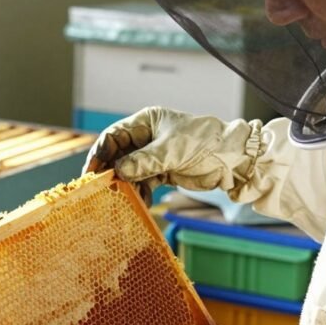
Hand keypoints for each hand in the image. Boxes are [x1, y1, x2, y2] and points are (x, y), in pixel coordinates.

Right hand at [83, 107, 263, 203]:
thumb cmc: (204, 143)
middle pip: (118, 155)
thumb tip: (117, 172)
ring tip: (120, 199)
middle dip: (110, 173)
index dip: (100, 153)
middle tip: (101, 190)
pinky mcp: (162, 172)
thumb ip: (143, 161)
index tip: (92, 172)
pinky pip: (143, 183)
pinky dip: (139, 193)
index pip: (114, 136)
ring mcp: (154, 156)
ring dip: (125, 186)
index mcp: (146, 122)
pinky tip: (138, 202)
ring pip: (129, 172)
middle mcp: (147, 137)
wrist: (233, 159)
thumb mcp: (171, 150)